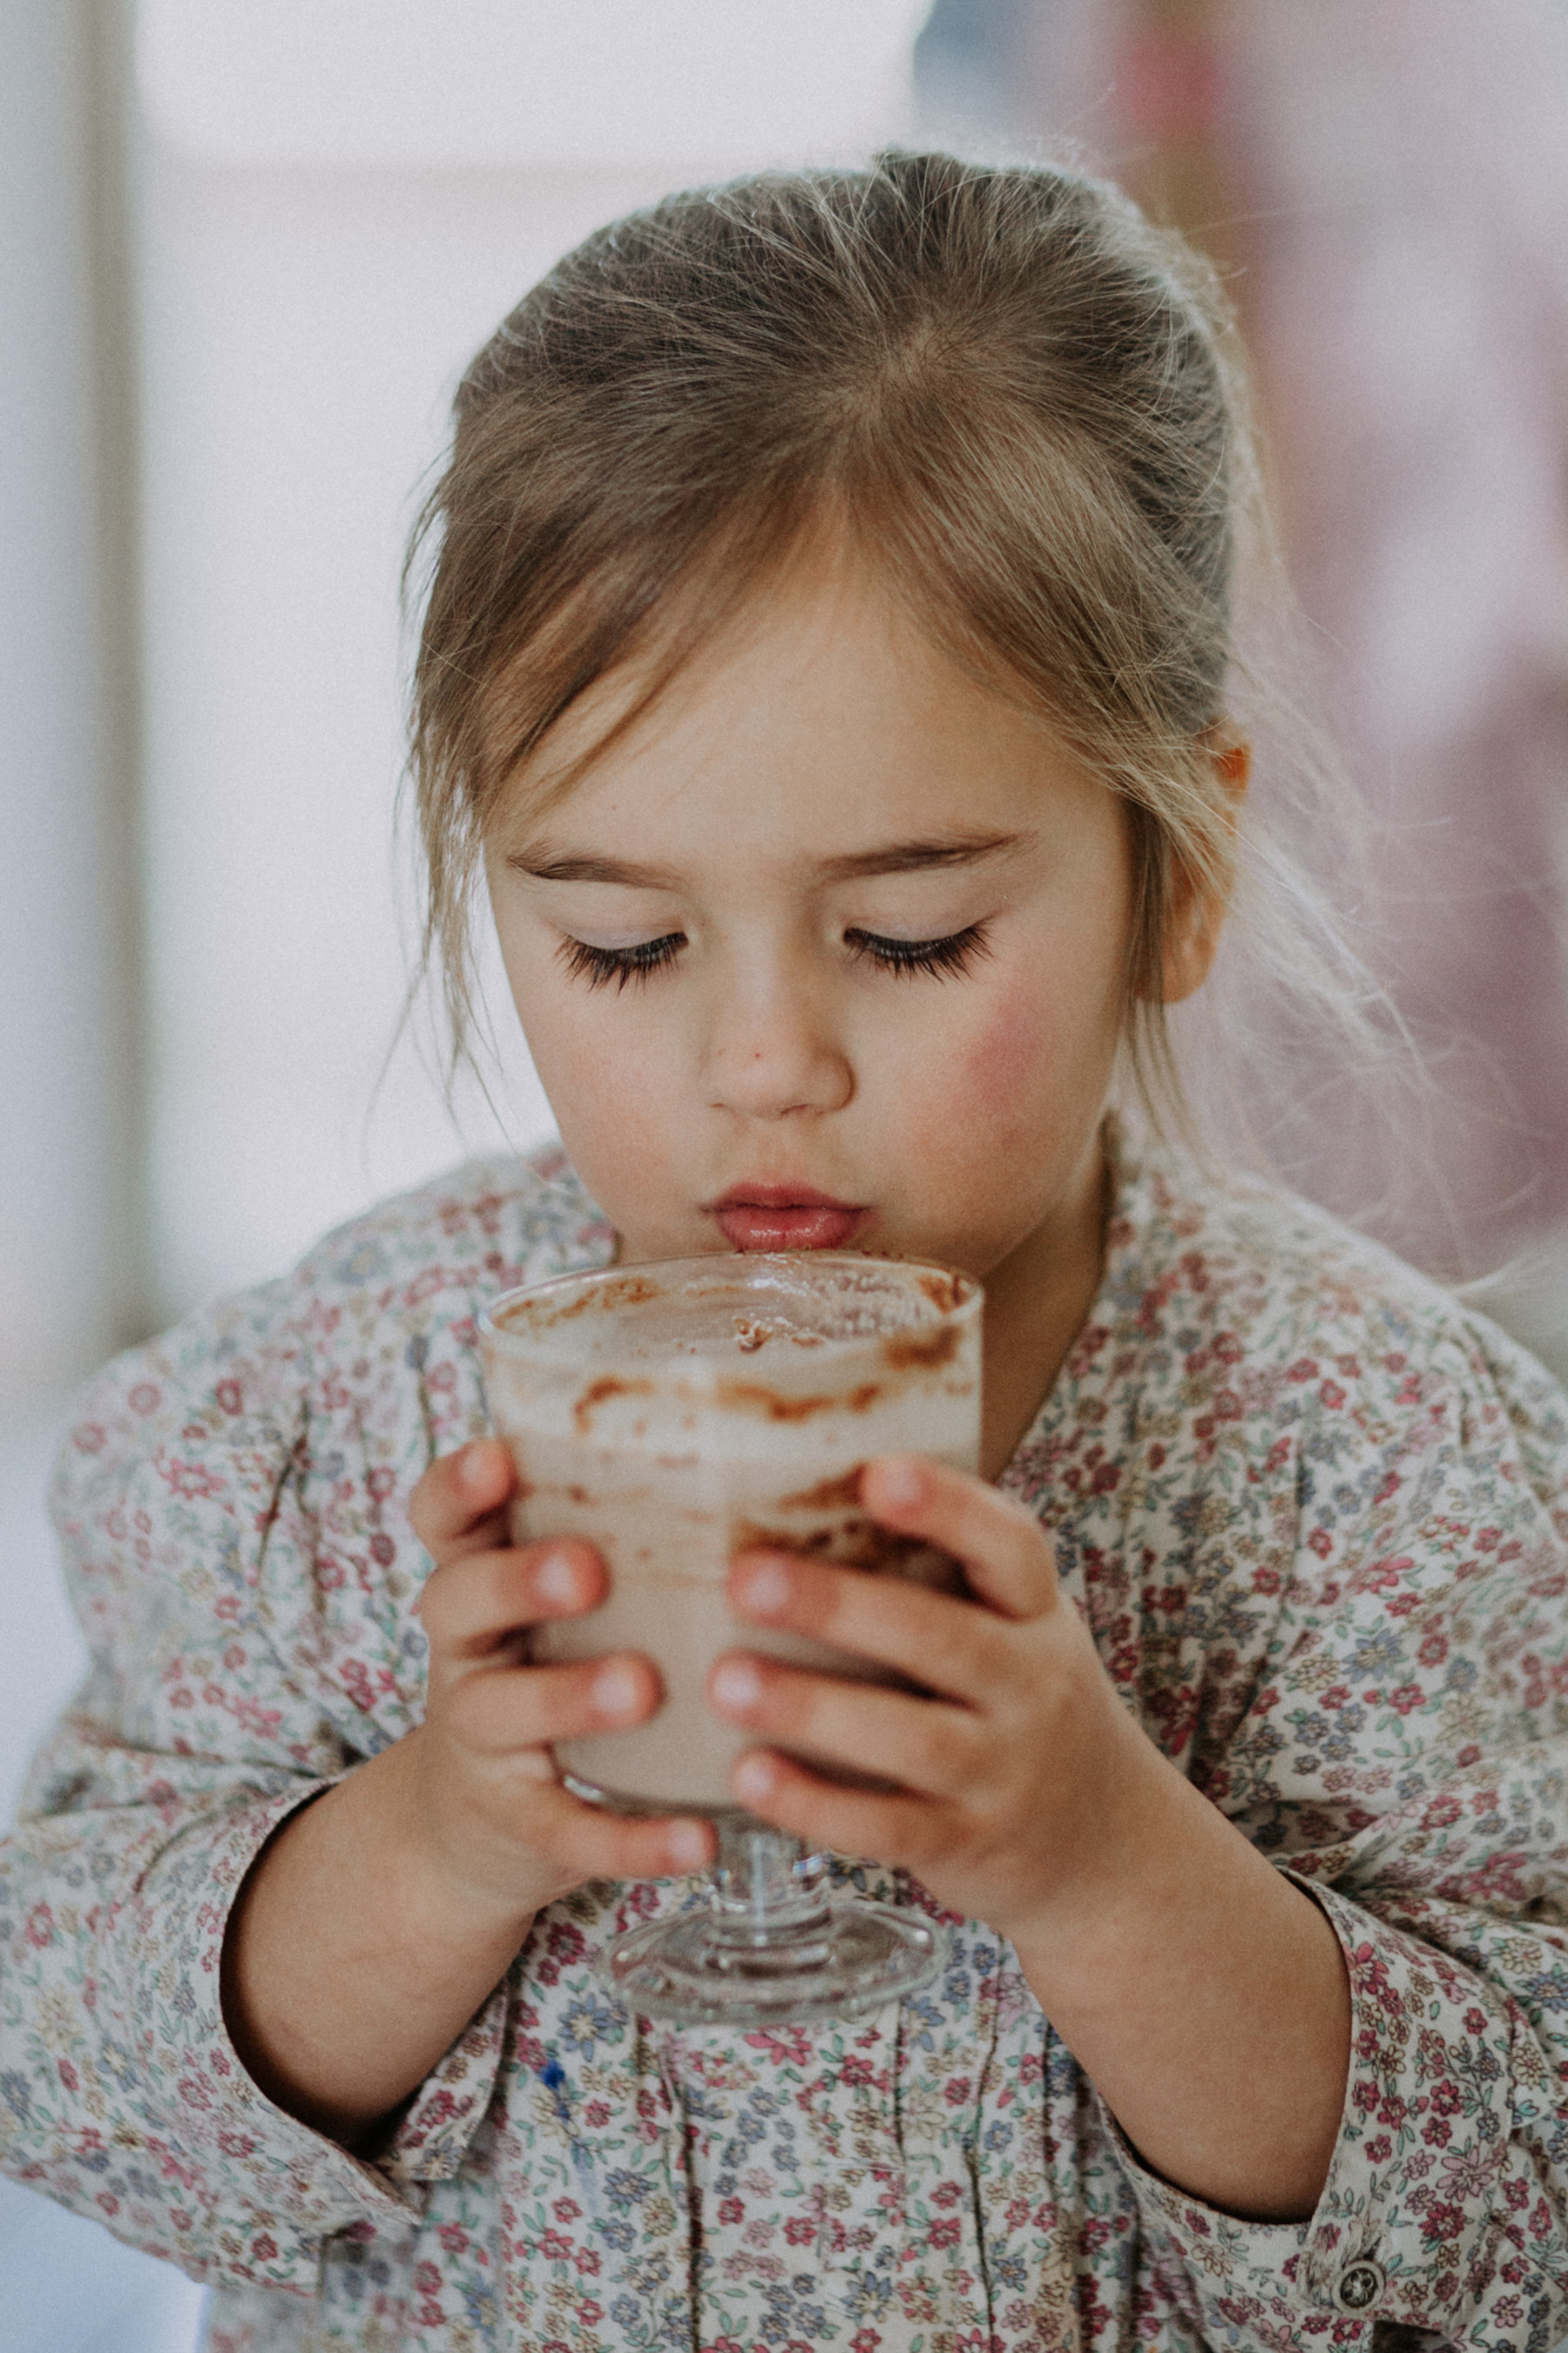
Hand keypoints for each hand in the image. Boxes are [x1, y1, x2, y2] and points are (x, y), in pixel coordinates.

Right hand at [406, 1438, 714, 1926]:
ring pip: (500, 1711)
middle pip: (457, 1600)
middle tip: (587, 1570)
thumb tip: (812, 1455)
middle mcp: (469, 1649)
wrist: (476, 1826)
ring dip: (570, 1696)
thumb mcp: (570, 1601)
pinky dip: (632, 1841)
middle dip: (518, 1579)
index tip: (501, 1458)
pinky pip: (568, 1832)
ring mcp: (483, 1740)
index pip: (443, 1517)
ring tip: (641, 1688)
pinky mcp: (517, 1824)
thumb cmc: (560, 1668)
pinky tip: (699, 1840)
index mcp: (485, 1576)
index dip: (459, 1485)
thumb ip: (641, 1537)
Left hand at [706, 1452, 1156, 1945]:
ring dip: (812, 1708)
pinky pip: (888, 1825)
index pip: (1009, 1546)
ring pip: (910, 1737)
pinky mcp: (967, 1844)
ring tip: (726, 1682)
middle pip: (942, 1638)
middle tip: (745, 1579)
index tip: (877, 1474)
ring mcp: (1003, 1771)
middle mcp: (1032, 1687)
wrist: (1107, 1845)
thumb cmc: (1020, 1702)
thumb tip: (791, 1501)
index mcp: (1036, 1613)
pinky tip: (749, 1775)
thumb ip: (938, 1582)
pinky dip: (815, 1803)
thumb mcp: (1014, 1631)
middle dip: (840, 1608)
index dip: (948, 1507)